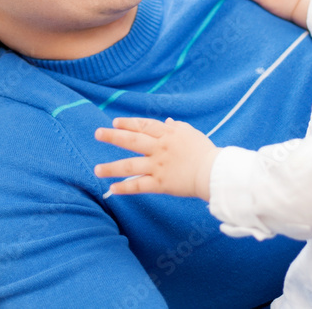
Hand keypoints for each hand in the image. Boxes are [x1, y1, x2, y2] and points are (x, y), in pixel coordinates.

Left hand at [94, 118, 218, 200]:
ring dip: (111, 167)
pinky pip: (139, 186)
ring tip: (96, 169)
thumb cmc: (206, 152)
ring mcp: (158, 166)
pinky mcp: (160, 184)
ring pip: (130, 165)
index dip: (129, 123)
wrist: (214, 172)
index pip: (144, 126)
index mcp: (168, 134)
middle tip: (97, 133)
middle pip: (132, 141)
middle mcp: (160, 148)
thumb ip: (177, 127)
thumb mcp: (191, 134)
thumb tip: (167, 121)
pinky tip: (112, 189)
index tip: (115, 122)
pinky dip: (125, 188)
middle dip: (113, 136)